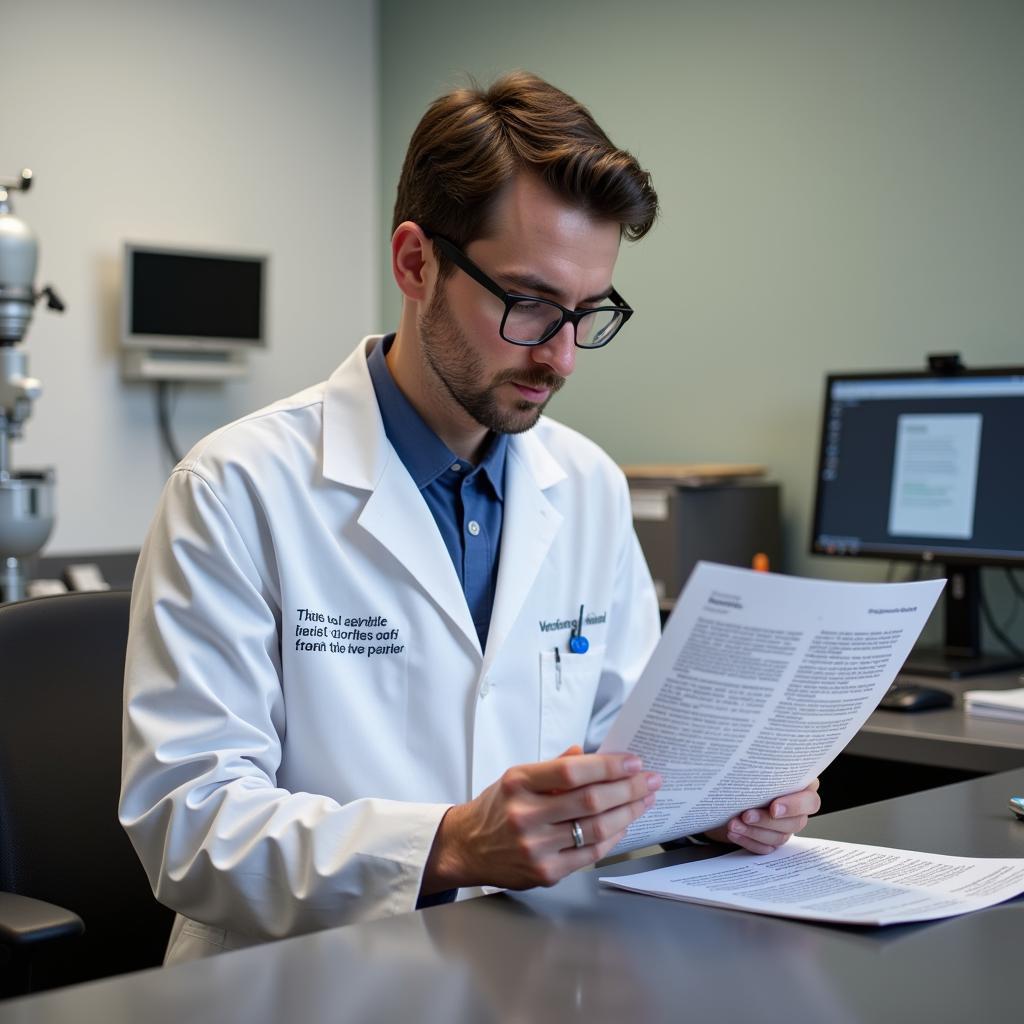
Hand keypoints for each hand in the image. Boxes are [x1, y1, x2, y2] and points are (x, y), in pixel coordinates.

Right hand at [422, 746, 660, 892]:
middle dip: (628, 788)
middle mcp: (526, 815)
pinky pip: (590, 854)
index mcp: (518, 783)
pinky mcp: (545, 872)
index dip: (608, 766)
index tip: (632, 761)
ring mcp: (535, 847)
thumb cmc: (496, 808)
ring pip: (596, 829)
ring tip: (644, 800)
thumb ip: (554, 767)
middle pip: (590, 801)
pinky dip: (612, 838)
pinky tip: (624, 824)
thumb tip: (589, 754)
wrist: (466, 848)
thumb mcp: (516, 777)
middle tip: (649, 779)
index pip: (571, 772)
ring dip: (628, 813)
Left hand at [703, 779, 820, 854]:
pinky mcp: (771, 840)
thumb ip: (764, 771)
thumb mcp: (754, 769)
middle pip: (796, 823)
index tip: (773, 808)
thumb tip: (755, 768)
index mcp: (801, 787)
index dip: (794, 806)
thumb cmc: (744, 776)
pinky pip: (766, 848)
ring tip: (733, 824)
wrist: (726, 792)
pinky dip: (748, 841)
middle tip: (746, 815)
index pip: (810, 801)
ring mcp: (785, 827)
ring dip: (754, 832)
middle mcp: (797, 809)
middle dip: (767, 821)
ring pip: (780, 838)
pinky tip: (734, 833)